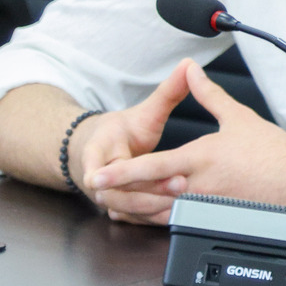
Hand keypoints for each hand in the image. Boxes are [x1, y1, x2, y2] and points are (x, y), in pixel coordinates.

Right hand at [71, 59, 196, 220]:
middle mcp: (100, 179)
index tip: (107, 178)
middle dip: (148, 189)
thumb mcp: (143, 111)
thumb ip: (168, 92)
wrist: (105, 153)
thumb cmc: (122, 132)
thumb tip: (189, 65)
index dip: (105, 173)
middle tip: (179, 182)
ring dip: (154, 207)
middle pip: (118, 191)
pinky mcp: (123, 211)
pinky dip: (155, 218)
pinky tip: (178, 215)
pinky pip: (137, 219)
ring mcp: (110, 197)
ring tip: (183, 199)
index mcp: (97, 152)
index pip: (97, 166)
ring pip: (128, 210)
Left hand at [87, 62, 285, 225]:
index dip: (122, 172)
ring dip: (137, 209)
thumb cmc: (272, 151)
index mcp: (200, 159)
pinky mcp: (217, 219)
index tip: (99, 175)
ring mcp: (207, 207)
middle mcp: (199, 186)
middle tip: (97, 191)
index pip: (152, 167)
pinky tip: (149, 215)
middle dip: (120, 194)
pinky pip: (182, 223)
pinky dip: (161, 220)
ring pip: (163, 212)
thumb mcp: (236, 116)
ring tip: (115, 204)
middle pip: (150, 193)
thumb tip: (191, 70)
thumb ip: (207, 93)